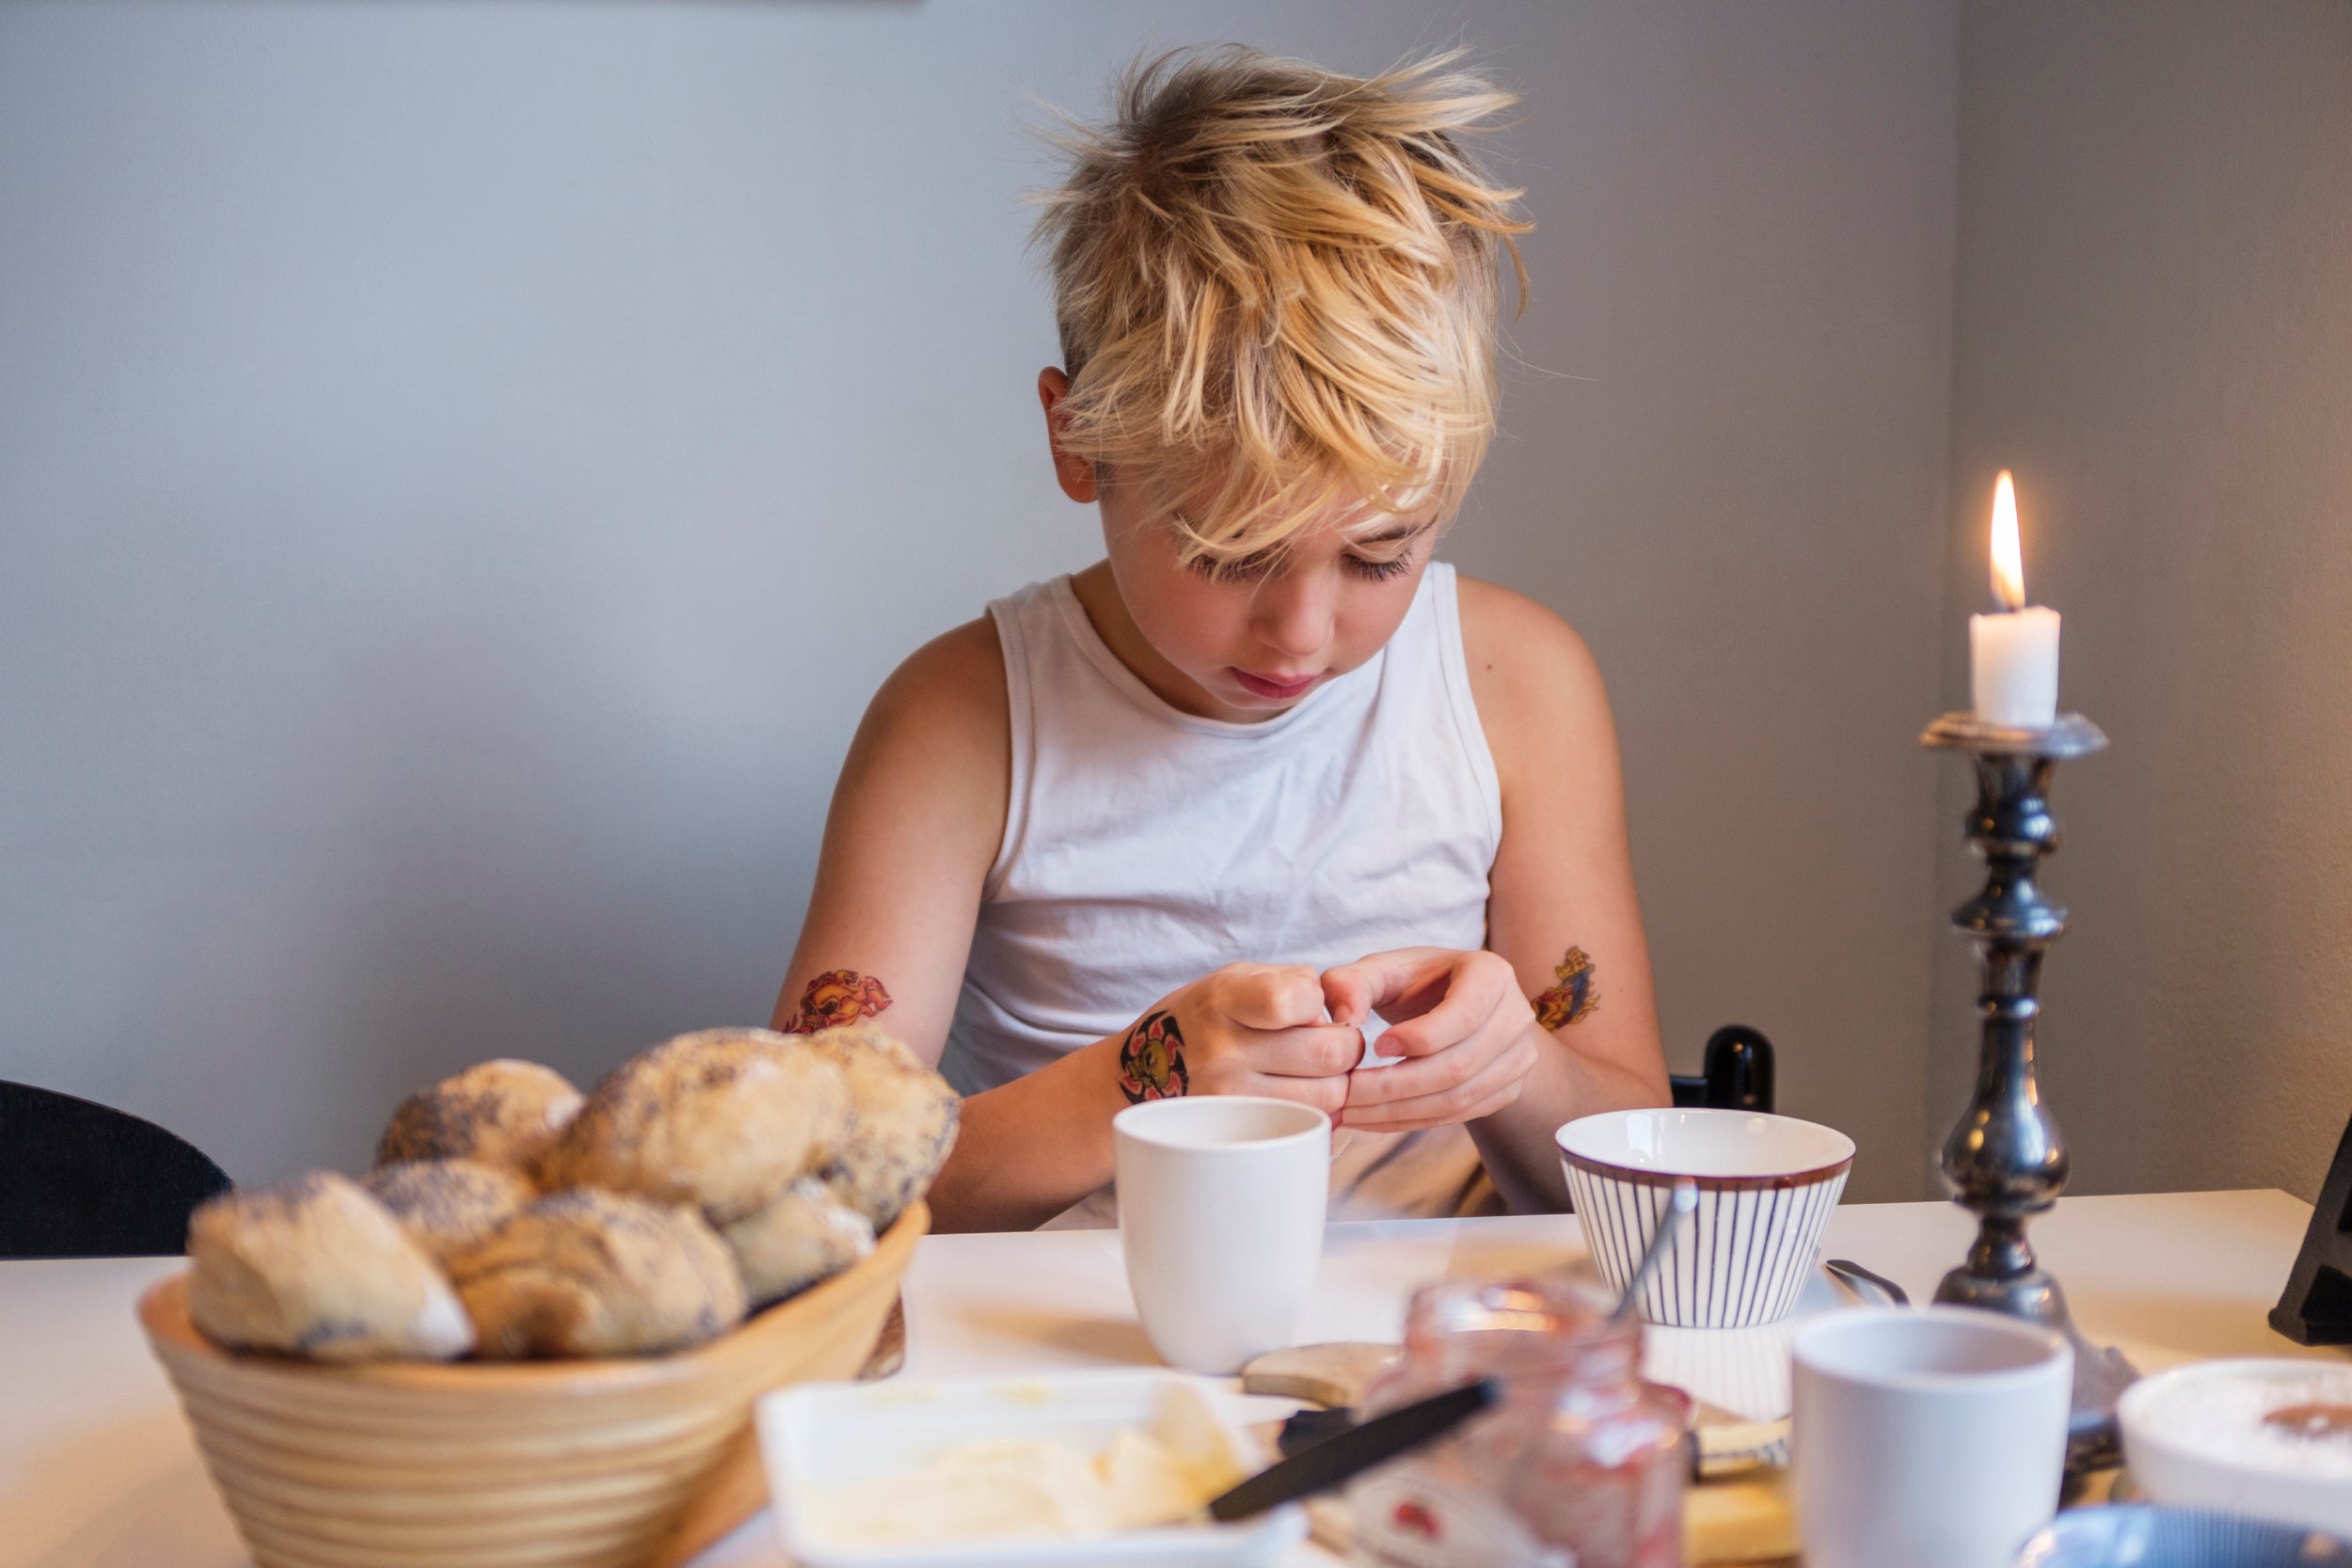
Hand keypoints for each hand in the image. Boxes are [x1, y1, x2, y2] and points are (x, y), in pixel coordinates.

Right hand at [1114, 963, 1361, 1118]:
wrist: (1142, 1075)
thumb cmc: (1202, 1018)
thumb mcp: (1234, 978)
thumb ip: (1291, 981)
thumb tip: (1340, 1010)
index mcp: (1223, 1000)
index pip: (1300, 999)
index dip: (1320, 1002)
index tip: (1312, 1008)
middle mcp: (1224, 1050)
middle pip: (1329, 1053)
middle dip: (1348, 1044)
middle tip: (1336, 1042)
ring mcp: (1231, 1097)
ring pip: (1329, 1095)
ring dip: (1338, 1081)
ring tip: (1315, 1070)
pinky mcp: (1240, 1130)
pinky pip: (1309, 1123)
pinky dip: (1320, 1109)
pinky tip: (1303, 1093)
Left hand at [1321, 948, 1540, 1131]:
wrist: (1452, 1004)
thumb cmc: (1414, 983)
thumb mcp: (1381, 969)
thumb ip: (1351, 983)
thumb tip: (1346, 1020)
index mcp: (1491, 974)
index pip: (1464, 1016)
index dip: (1419, 1038)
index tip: (1376, 1046)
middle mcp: (1515, 1016)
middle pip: (1459, 1065)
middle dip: (1396, 1086)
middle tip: (1348, 1093)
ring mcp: (1518, 1057)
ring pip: (1459, 1098)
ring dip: (1400, 1111)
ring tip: (1353, 1111)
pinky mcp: (1508, 1089)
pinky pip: (1461, 1115)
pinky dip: (1413, 1121)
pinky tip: (1375, 1118)